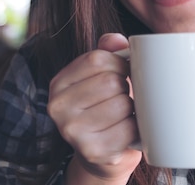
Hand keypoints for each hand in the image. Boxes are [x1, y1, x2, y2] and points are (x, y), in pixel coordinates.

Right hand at [48, 33, 140, 182]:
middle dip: (125, 87)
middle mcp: (58, 108)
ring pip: (122, 104)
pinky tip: (126, 130)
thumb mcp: (100, 74)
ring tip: (123, 114)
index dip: (119, 63)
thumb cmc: (104, 105)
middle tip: (121, 97)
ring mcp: (73, 132)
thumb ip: (107, 51)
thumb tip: (117, 40)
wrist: (101, 153)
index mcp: (58, 83)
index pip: (97, 59)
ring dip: (131, 108)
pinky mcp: (93, 151)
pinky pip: (129, 129)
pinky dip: (136, 128)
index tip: (123, 71)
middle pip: (111, 82)